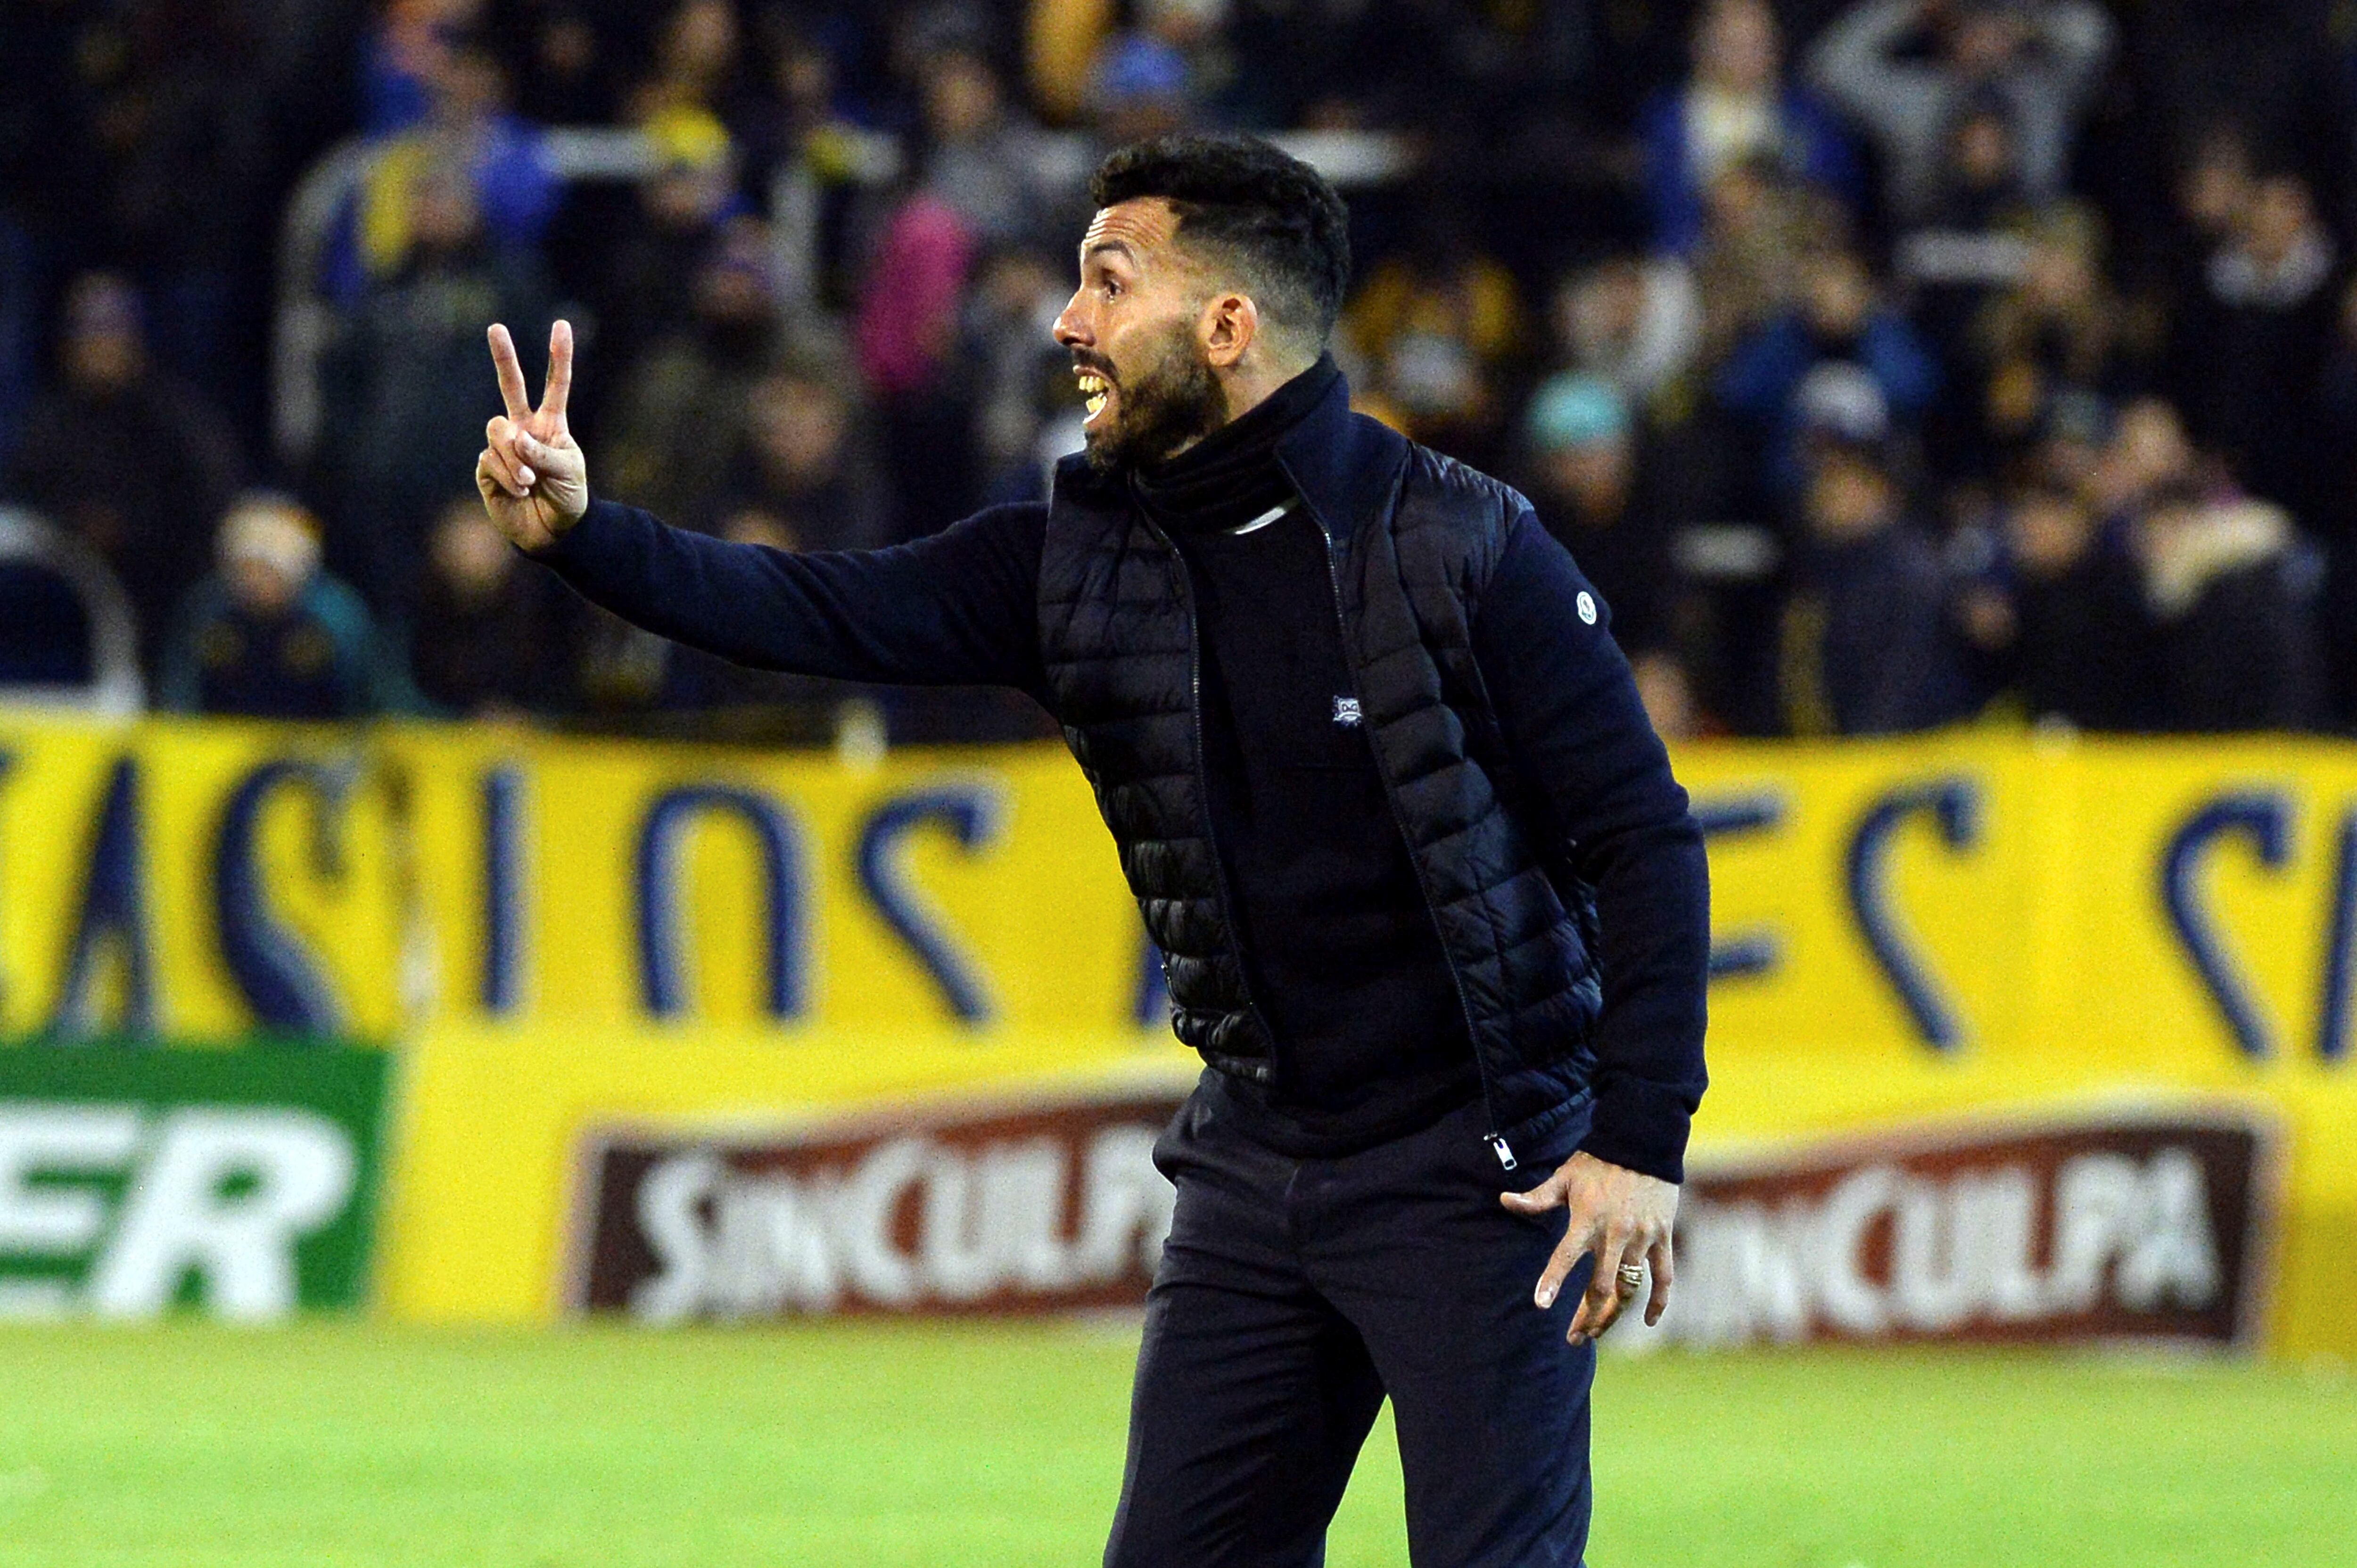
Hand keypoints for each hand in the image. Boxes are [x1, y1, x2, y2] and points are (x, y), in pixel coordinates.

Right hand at [477, 320, 587, 549]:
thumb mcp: (567, 473)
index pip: (555, 385)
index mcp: (550, 425)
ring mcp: (503, 447)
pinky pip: (490, 460)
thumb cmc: (568, 499)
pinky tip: (519, 491)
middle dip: (503, 357)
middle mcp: (524, 429)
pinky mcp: (487, 467)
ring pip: (497, 430)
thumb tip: (515, 438)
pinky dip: (506, 476)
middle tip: (496, 328)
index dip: (558, 357)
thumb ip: (543, 453)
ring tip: (529, 482)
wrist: (553, 533)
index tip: (561, 326)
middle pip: (510, 386)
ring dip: (513, 457)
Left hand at [1500, 1150, 1677, 1345]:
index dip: (1553, 1280)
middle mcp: (1615, 1233)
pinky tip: (1649, 1321)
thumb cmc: (1597, 1162)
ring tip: (1596, 1332)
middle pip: (1601, 1287)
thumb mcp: (1564, 1177)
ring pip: (1629, 1289)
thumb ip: (1537, 1197)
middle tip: (1574, 1337)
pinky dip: (1659, 1301)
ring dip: (1614, 1316)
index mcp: (1587, 1219)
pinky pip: (1663, 1277)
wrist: (1643, 1144)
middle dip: (1586, 1317)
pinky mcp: (1662, 1237)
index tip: (1541, 1304)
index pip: (1565, 1256)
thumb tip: (1504, 1200)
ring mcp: (1642, 1238)